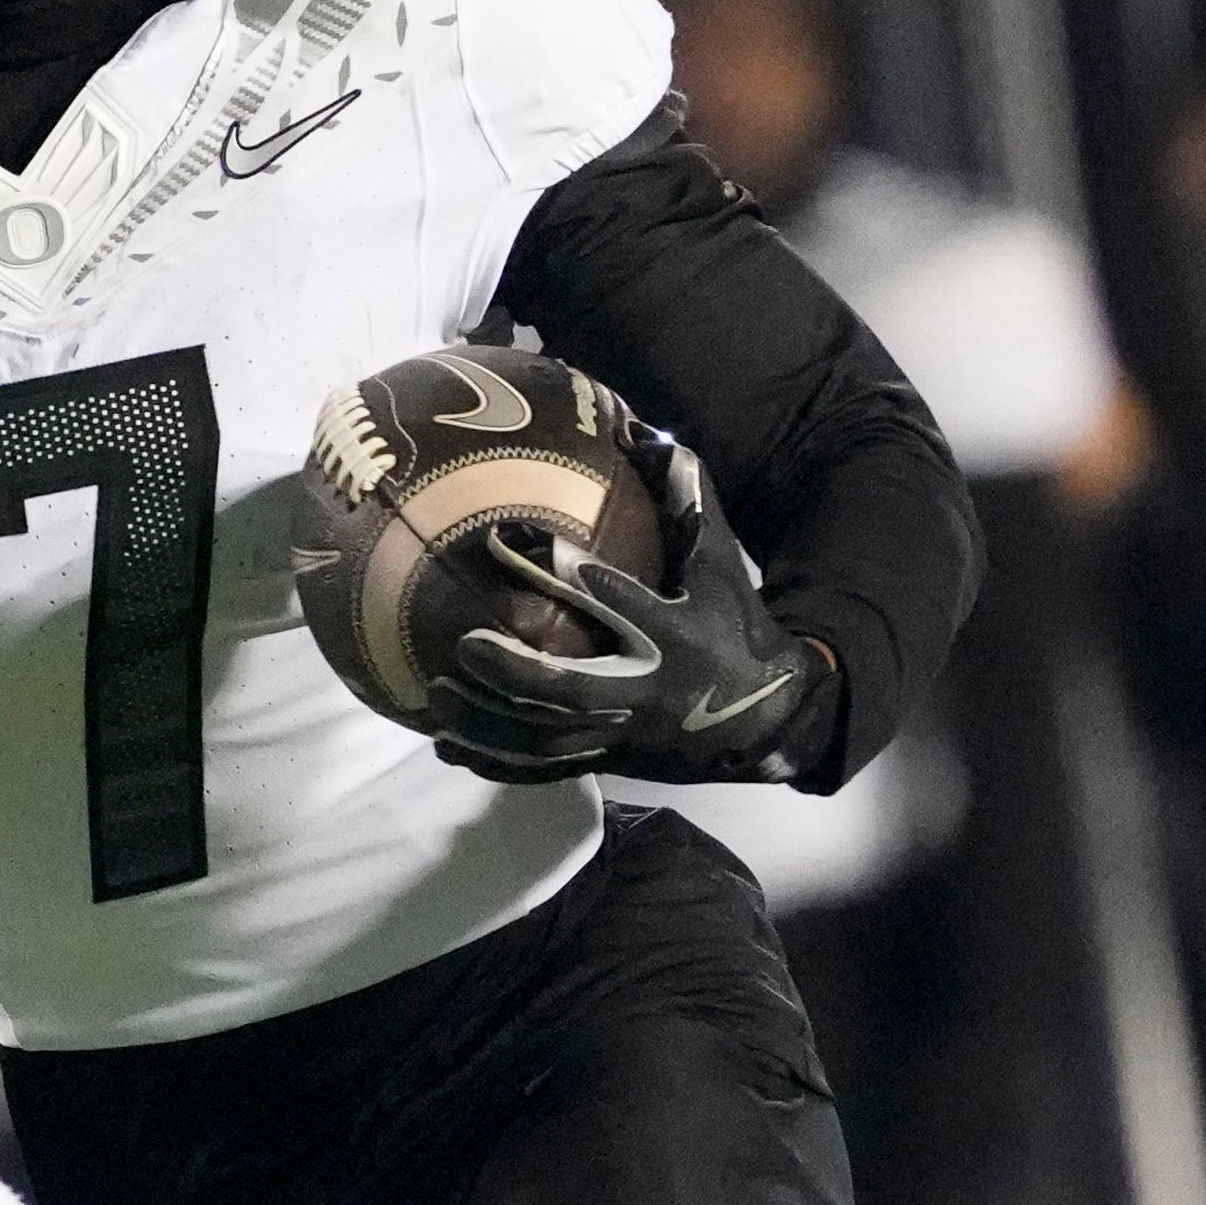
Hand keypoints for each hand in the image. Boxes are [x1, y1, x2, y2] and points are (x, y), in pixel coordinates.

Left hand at [426, 449, 831, 785]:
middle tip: (464, 645)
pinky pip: (547, 770)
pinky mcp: (610, 760)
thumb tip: (649, 435)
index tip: (506, 540)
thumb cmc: (737, 625)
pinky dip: (497, 763)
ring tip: (438, 697)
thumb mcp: (722, 562)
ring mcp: (624, 732)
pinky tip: (450, 748)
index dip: (563, 572)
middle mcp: (646, 689)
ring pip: (549, 738)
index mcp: (674, 634)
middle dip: (516, 671)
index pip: (613, 600)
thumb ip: (688, 500)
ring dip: (491, 722)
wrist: (767, 719)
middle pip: (571, 690)